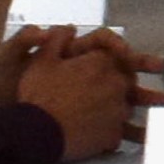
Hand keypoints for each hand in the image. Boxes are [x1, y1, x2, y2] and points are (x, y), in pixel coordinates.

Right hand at [13, 30, 141, 158]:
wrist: (37, 132)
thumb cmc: (39, 95)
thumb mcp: (42, 60)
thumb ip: (58, 40)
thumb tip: (69, 29)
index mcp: (101, 63)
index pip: (119, 55)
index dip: (112, 60)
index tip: (110, 64)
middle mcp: (116, 84)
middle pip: (127, 80)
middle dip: (119, 83)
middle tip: (105, 91)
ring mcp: (118, 110)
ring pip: (126, 106)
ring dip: (117, 108)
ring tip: (100, 115)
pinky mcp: (115, 134)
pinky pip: (119, 131)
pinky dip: (111, 131)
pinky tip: (99, 134)